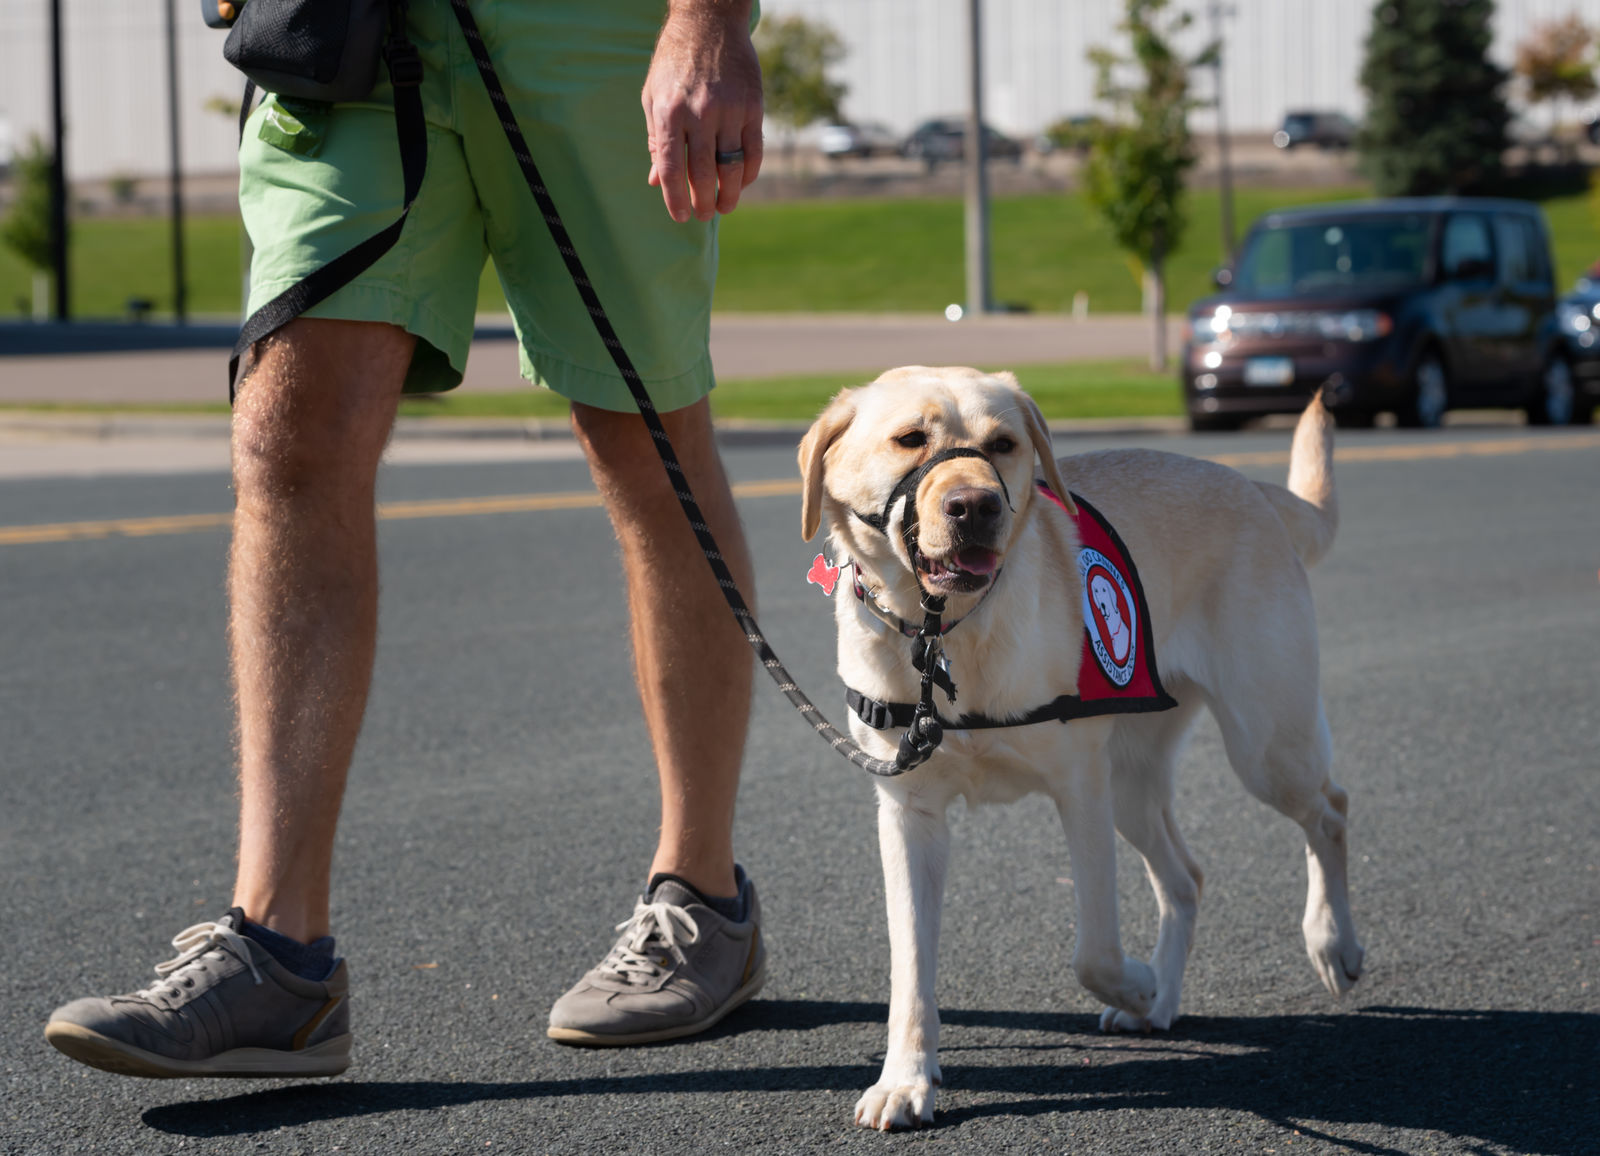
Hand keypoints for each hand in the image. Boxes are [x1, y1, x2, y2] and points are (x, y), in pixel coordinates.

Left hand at [641, 0, 763, 221]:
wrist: (709, 22)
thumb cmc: (674, 62)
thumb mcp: (653, 96)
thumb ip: (656, 140)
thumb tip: (657, 181)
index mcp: (668, 112)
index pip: (671, 167)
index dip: (674, 198)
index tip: (680, 217)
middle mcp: (699, 113)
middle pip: (702, 173)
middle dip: (703, 202)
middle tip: (703, 215)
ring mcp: (729, 109)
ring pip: (731, 166)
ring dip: (729, 194)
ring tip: (724, 207)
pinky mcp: (753, 106)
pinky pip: (753, 150)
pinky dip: (748, 172)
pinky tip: (741, 181)